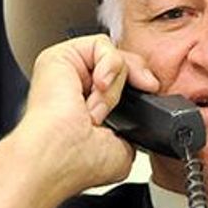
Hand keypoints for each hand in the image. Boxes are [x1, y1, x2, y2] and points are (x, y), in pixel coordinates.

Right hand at [0, 35, 159, 207]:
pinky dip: (110, 65)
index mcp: (86, 110)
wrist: (55, 157)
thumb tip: (141, 127)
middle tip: (145, 89)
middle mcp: (75, 89)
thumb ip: (133, 130)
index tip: (152, 92)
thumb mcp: (121, 148)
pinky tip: (98, 89)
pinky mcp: (60, 56)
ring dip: (116, 83)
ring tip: (100, 108)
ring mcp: (67, 71)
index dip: (142, 85)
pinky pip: (102, 45)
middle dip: (138, 76)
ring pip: (114, 55)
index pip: (123, 84)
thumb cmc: (75, 162)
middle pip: (122, 65)